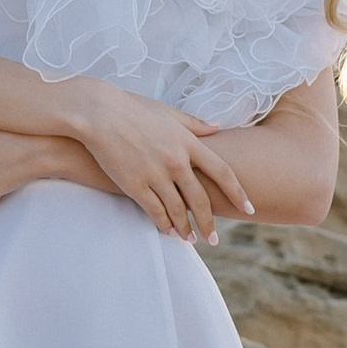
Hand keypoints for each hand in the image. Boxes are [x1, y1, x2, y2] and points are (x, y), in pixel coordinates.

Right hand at [59, 81, 254, 242]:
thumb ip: (195, 124)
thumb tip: (218, 128)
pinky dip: (164, 225)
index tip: (248, 208)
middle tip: (214, 239)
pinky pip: (155, 212)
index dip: (238, 193)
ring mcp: (156, 174)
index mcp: (189, 142)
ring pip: (178, 211)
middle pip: (201, 199)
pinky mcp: (135, 185)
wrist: (98, 113)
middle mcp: (176, 161)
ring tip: (191, 239)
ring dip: (186, 229)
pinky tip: (168, 231)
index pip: (222, 172)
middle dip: (209, 223)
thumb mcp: (169, 113)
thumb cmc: (133, 108)